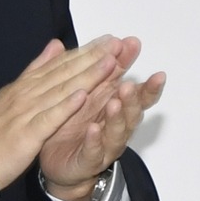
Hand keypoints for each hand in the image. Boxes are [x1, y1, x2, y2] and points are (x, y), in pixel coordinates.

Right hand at [0, 38, 121, 191]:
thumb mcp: (12, 95)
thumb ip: (36, 70)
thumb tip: (55, 45)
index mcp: (25, 86)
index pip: (60, 65)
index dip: (86, 51)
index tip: (109, 40)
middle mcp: (26, 94)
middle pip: (64, 72)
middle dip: (93, 57)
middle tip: (118, 44)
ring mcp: (25, 113)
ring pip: (60, 91)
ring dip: (86, 76)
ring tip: (109, 63)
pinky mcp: (25, 135)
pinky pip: (47, 119)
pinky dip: (65, 107)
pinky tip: (82, 96)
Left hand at [37, 36, 165, 200]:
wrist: (57, 162)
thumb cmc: (74, 125)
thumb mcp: (88, 91)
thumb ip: (99, 68)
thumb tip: (111, 39)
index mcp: (114, 105)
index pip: (135, 89)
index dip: (142, 75)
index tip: (141, 58)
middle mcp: (116, 125)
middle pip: (132, 111)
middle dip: (133, 97)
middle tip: (128, 84)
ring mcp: (105, 144)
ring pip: (118, 131)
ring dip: (118, 117)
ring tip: (114, 103)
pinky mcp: (89, 160)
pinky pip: (95, 151)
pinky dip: (94, 140)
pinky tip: (92, 129)